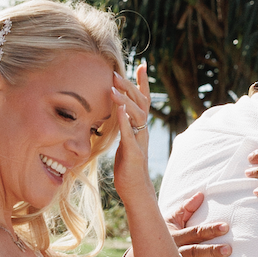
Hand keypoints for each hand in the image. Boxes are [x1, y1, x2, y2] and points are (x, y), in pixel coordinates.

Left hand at [109, 64, 153, 206]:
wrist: (135, 191)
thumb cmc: (128, 168)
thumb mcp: (125, 143)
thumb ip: (123, 128)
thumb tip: (118, 113)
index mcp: (140, 129)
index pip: (143, 101)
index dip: (143, 84)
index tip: (142, 65)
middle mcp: (143, 132)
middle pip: (140, 104)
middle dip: (130, 87)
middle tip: (116, 72)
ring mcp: (140, 142)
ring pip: (137, 116)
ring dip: (126, 100)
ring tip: (114, 88)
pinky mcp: (134, 154)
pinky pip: (130, 134)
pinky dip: (124, 120)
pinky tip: (119, 109)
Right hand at [121, 192, 229, 256]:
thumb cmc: (159, 238)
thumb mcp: (169, 221)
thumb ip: (186, 209)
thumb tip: (201, 194)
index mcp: (175, 237)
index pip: (196, 232)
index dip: (210, 229)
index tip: (226, 227)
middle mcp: (173, 253)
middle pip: (194, 252)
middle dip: (210, 251)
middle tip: (228, 250)